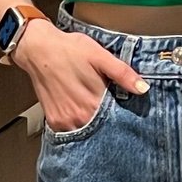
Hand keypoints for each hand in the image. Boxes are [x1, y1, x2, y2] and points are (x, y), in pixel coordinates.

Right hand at [12, 20, 147, 131]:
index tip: (129, 114)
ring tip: (95, 111)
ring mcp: (65, 121)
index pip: (117, 120)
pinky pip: (71, 131)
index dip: (124, 117)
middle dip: (110, 124)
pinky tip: (82, 113)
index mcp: (94, 102)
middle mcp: (79, 116)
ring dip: (94, 126)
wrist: (38, 49)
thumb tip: (143, 89)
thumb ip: (122, 74)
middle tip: (112, 112)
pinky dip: (79, 125)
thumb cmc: (69, 50)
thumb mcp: (100, 56)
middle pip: (102, 129)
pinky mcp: (54, 120)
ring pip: (87, 132)